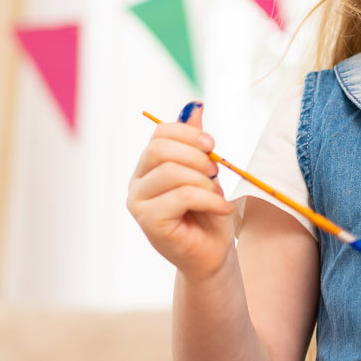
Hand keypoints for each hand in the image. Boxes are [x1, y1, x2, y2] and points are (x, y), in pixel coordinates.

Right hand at [127, 103, 237, 280]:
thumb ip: (196, 143)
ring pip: (172, 173)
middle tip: (216, 173)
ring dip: (204, 182)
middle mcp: (138, 182)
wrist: (211, 255)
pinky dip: (209, 199)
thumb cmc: (208, 214)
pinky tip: (222, 208)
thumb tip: (195, 105)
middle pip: (159, 149)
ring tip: (218, 195)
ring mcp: (139, 203)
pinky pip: (181, 196)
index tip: (212, 145)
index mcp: (149, 166)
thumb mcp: (206, 172)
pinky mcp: (149, 222)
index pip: (159, 133)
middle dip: (196, 156)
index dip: (188, 133)